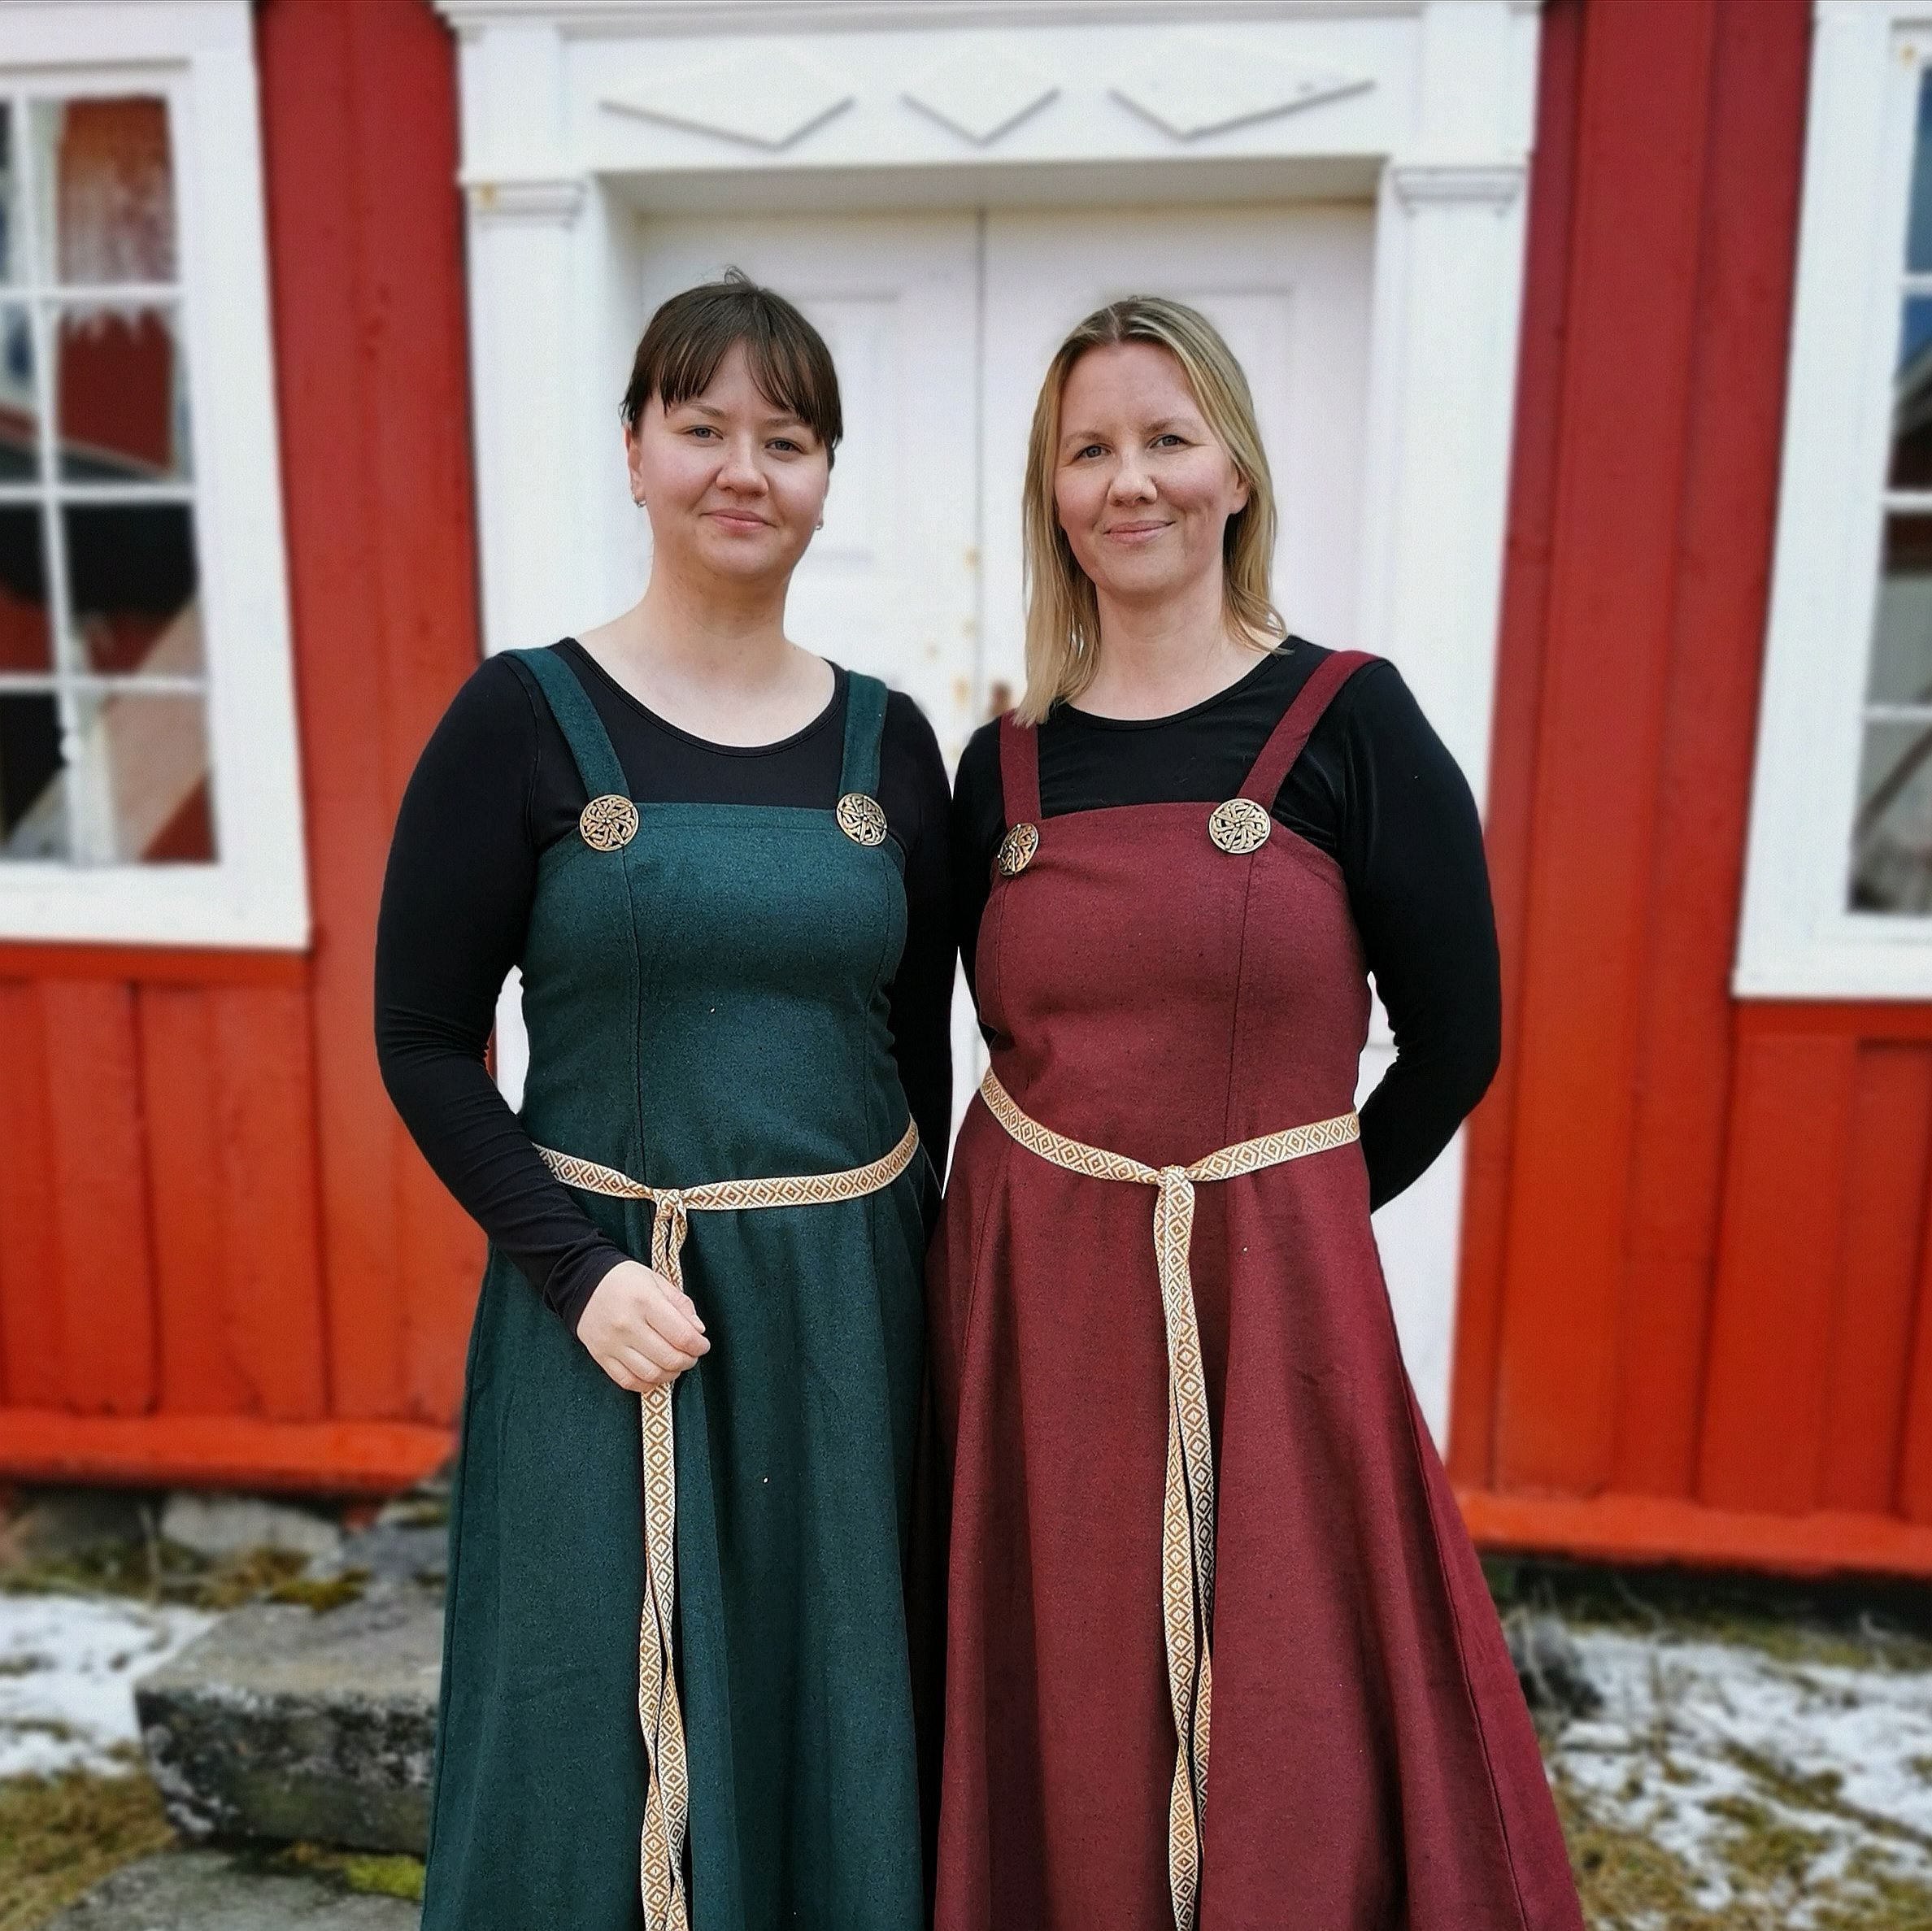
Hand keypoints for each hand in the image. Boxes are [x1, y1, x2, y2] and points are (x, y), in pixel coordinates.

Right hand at [577, 1259, 709, 1392]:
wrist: (583, 1282)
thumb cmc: (625, 1279)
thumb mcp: (657, 1281)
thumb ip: (681, 1305)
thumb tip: (698, 1331)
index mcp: (645, 1301)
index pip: (682, 1335)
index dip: (699, 1345)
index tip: (702, 1344)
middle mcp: (627, 1325)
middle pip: (669, 1358)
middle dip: (688, 1361)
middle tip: (691, 1355)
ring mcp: (612, 1343)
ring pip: (651, 1373)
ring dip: (671, 1374)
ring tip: (675, 1365)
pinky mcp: (601, 1356)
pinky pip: (628, 1381)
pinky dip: (647, 1383)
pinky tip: (655, 1373)